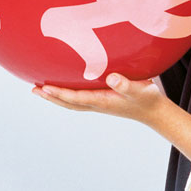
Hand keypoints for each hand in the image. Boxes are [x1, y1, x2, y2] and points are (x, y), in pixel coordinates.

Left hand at [32, 73, 167, 126]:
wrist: (156, 112)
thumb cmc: (149, 99)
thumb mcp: (140, 89)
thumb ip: (126, 84)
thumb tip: (111, 78)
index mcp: (103, 101)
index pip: (75, 97)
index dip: (59, 93)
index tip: (44, 88)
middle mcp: (98, 104)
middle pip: (69, 102)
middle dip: (51, 97)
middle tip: (34, 90)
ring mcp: (101, 104)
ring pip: (73, 102)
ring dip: (57, 97)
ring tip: (43, 89)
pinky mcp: (105, 102)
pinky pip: (81, 99)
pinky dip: (69, 96)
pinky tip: (68, 88)